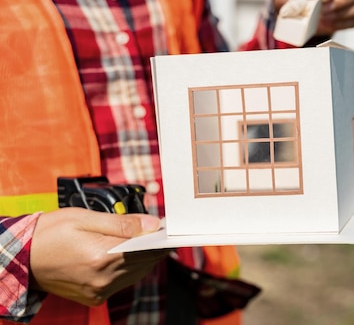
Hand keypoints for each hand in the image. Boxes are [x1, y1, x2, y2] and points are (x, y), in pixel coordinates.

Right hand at [30, 208, 167, 305]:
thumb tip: (153, 224)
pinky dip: (128, 269)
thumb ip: (122, 223)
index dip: (161, 239)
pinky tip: (124, 255)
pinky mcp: (94, 297)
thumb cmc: (51, 233)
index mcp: (102, 257)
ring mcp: (98, 291)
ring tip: (141, 241)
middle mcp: (103, 279)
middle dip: (153, 247)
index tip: (168, 230)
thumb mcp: (85, 218)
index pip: (147, 250)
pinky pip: (122, 282)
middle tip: (156, 231)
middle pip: (145, 263)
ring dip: (142, 259)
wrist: (22, 257)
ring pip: (136, 274)